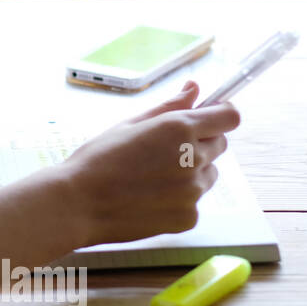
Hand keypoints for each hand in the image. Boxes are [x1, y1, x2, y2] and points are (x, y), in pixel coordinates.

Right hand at [58, 81, 241, 247]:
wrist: (77, 206)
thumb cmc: (96, 161)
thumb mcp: (129, 125)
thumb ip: (169, 107)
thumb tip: (195, 88)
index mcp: (179, 128)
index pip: (229, 116)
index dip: (220, 115)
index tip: (208, 118)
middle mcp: (193, 158)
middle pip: (219, 145)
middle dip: (200, 143)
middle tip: (163, 152)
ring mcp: (194, 191)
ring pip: (208, 174)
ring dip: (191, 173)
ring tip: (151, 178)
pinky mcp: (189, 217)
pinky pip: (194, 201)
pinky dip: (178, 199)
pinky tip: (148, 199)